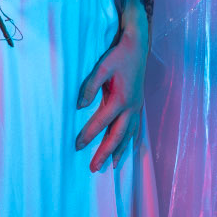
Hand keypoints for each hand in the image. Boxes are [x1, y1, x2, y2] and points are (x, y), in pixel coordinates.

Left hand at [75, 15, 147, 171]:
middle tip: (93, 168)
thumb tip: (79, 106)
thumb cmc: (118, 57)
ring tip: (111, 167)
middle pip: (117, 136)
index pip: (101, 122)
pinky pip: (136, 129)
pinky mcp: (139, 106)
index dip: (88, 135)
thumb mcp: (101, 67)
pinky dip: (131, 142)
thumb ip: (89, 87)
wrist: (138, 48)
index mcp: (120, 99)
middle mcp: (131, 108)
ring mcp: (137, 108)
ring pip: (129, 136)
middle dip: (104, 153)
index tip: (76, 146)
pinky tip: (128, 149)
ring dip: (119, 152)